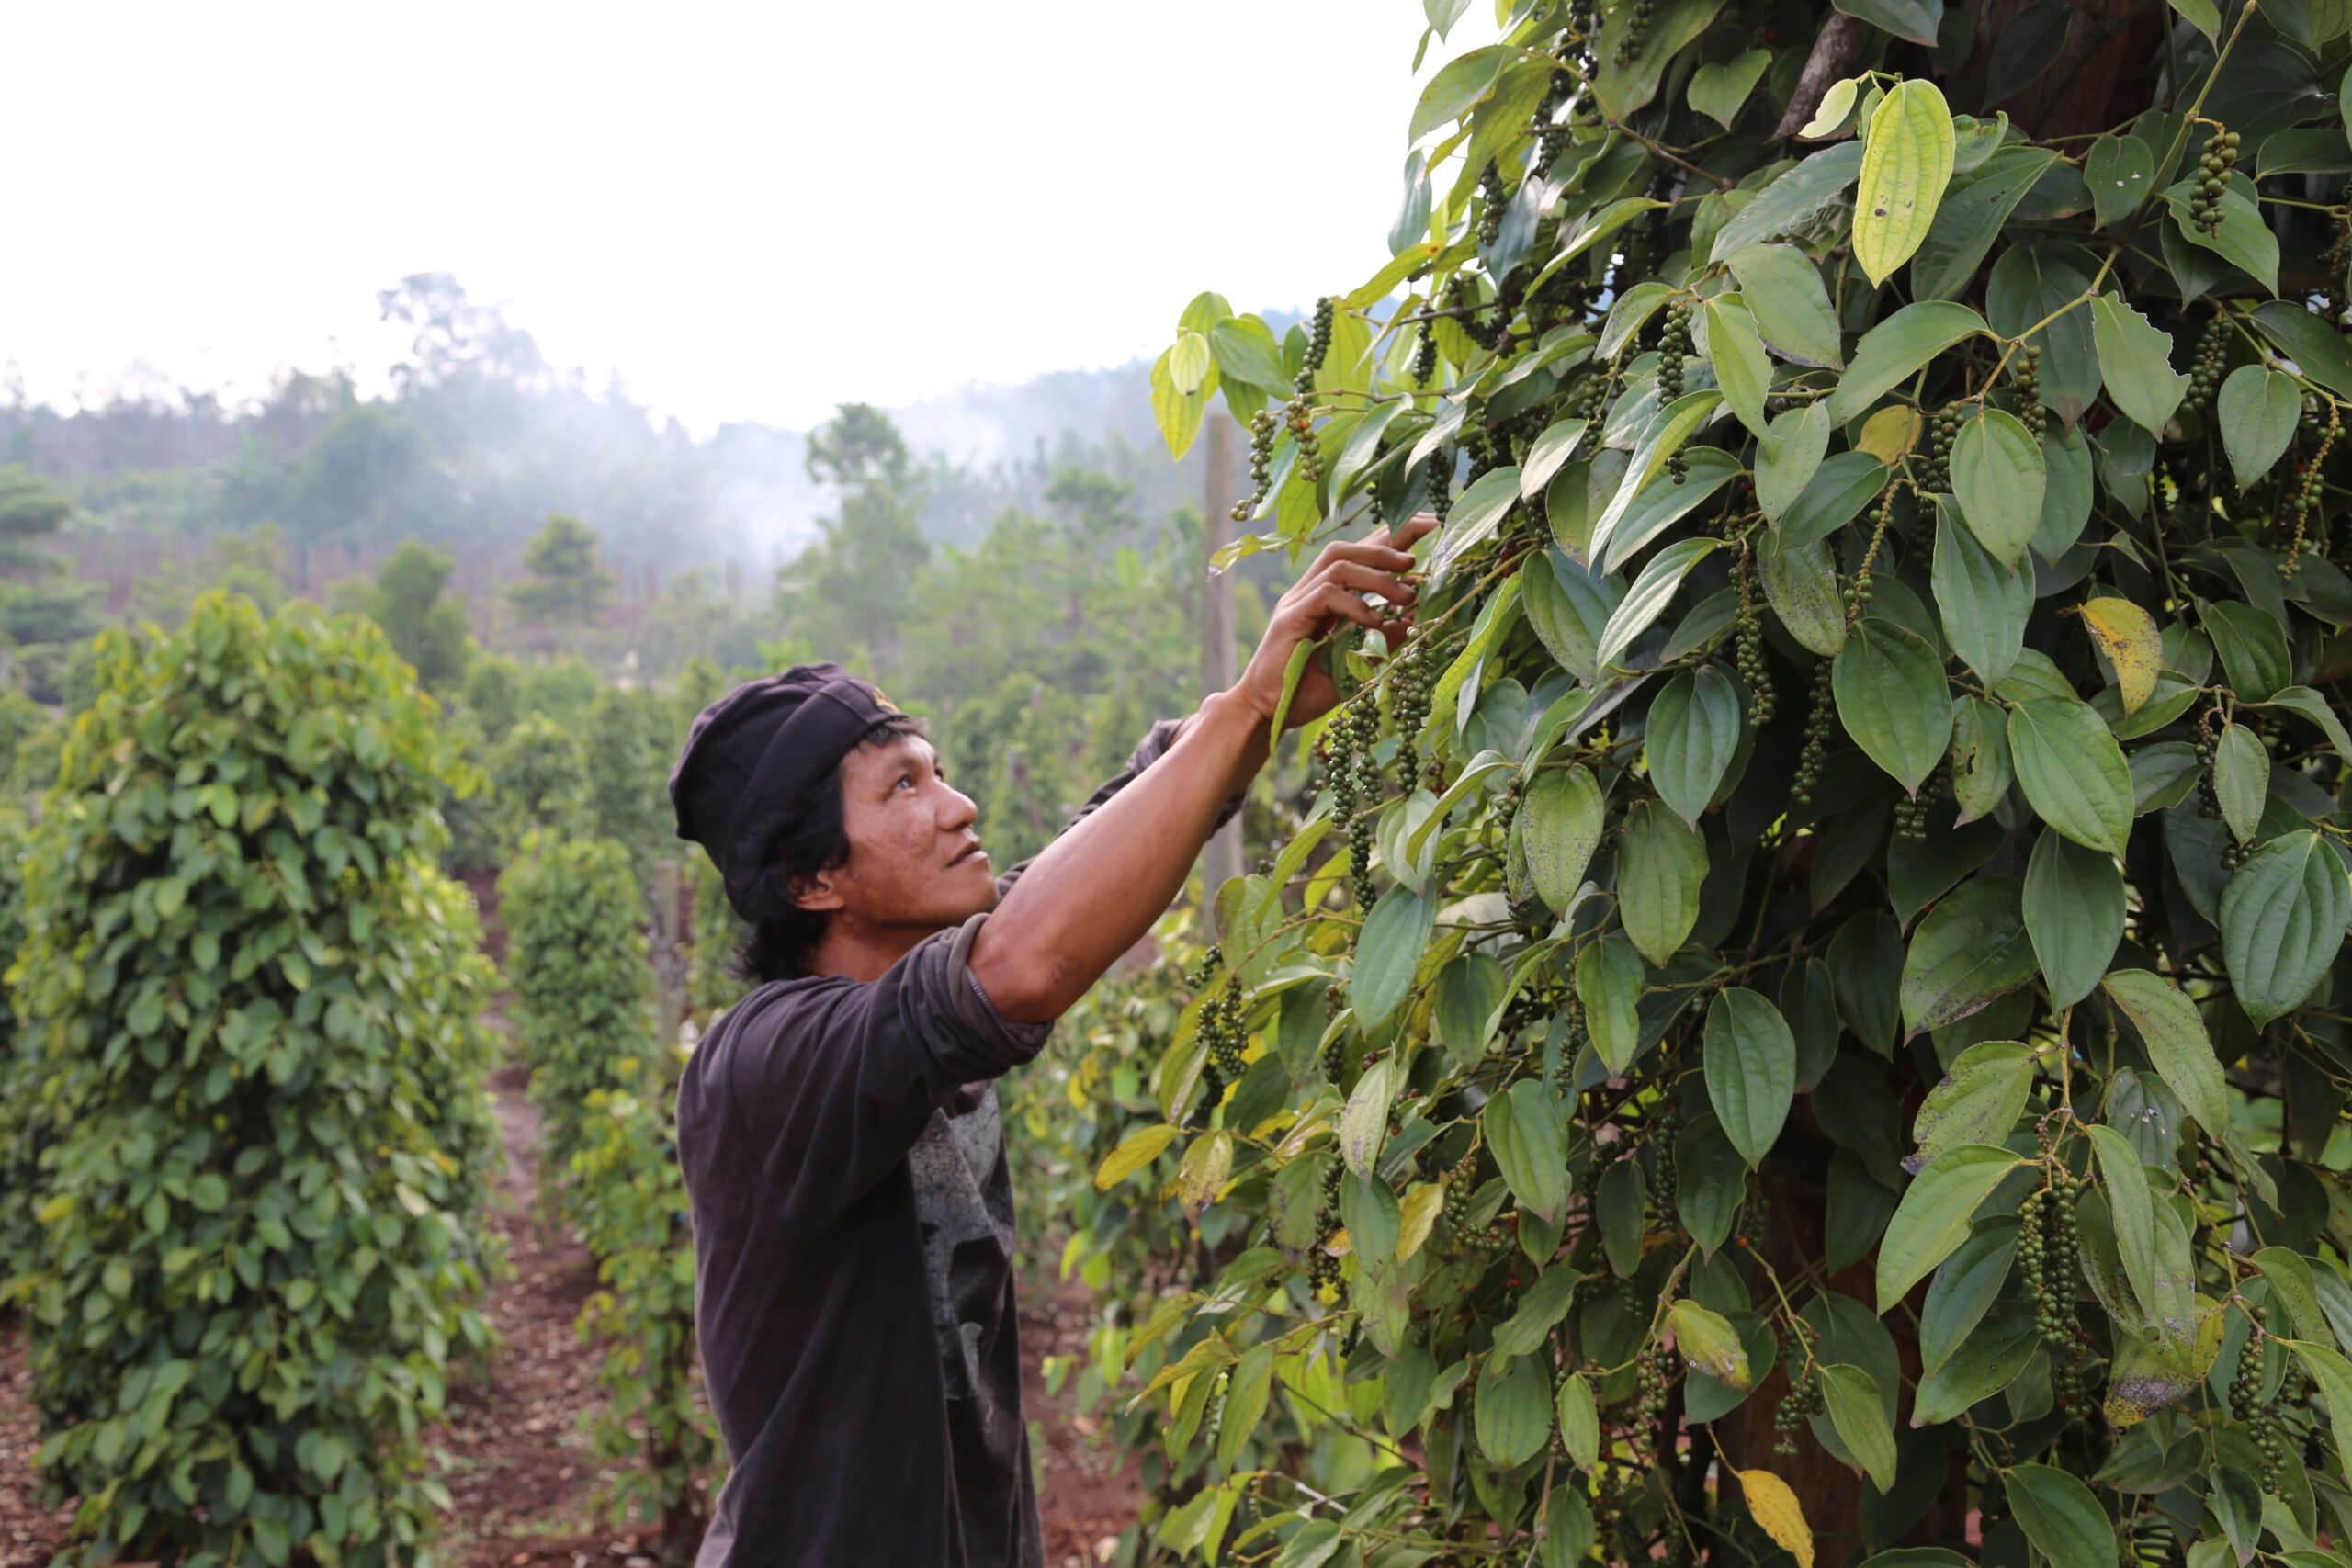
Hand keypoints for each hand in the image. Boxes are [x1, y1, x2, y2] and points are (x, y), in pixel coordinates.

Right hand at [1229, 513, 1440, 729]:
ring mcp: (1296, 603)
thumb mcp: (1355, 664)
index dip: (1390, 538)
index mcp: (1322, 598)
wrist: (1263, 713)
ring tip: (1407, 595)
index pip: (1357, 556)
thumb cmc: (1305, 691)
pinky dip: (1356, 604)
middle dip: (1386, 544)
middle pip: (1346, 548)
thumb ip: (1380, 641)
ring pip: (1339, 564)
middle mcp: (1307, 593)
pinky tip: (1376, 622)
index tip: (1426, 527)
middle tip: (1418, 557)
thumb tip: (1411, 620)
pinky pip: (1326, 595)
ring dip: (1378, 576)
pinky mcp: (1290, 619)